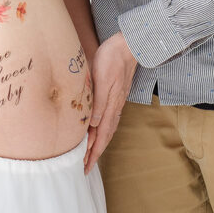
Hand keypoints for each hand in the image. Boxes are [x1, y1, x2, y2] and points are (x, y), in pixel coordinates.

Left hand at [84, 31, 136, 173]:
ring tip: (90, 154)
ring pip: (107, 129)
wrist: (128, 44)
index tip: (85, 167)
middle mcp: (115, 107)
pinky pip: (109, 119)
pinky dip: (103, 130)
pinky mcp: (116, 95)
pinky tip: (98, 130)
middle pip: (104, 136)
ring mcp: (116, 102)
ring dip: (98, 143)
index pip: (100, 136)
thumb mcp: (103, 79)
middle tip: (85, 168)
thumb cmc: (113, 58)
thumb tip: (93, 125)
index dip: (93, 153)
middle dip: (95, 153)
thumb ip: (99, 103)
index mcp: (110, 106)